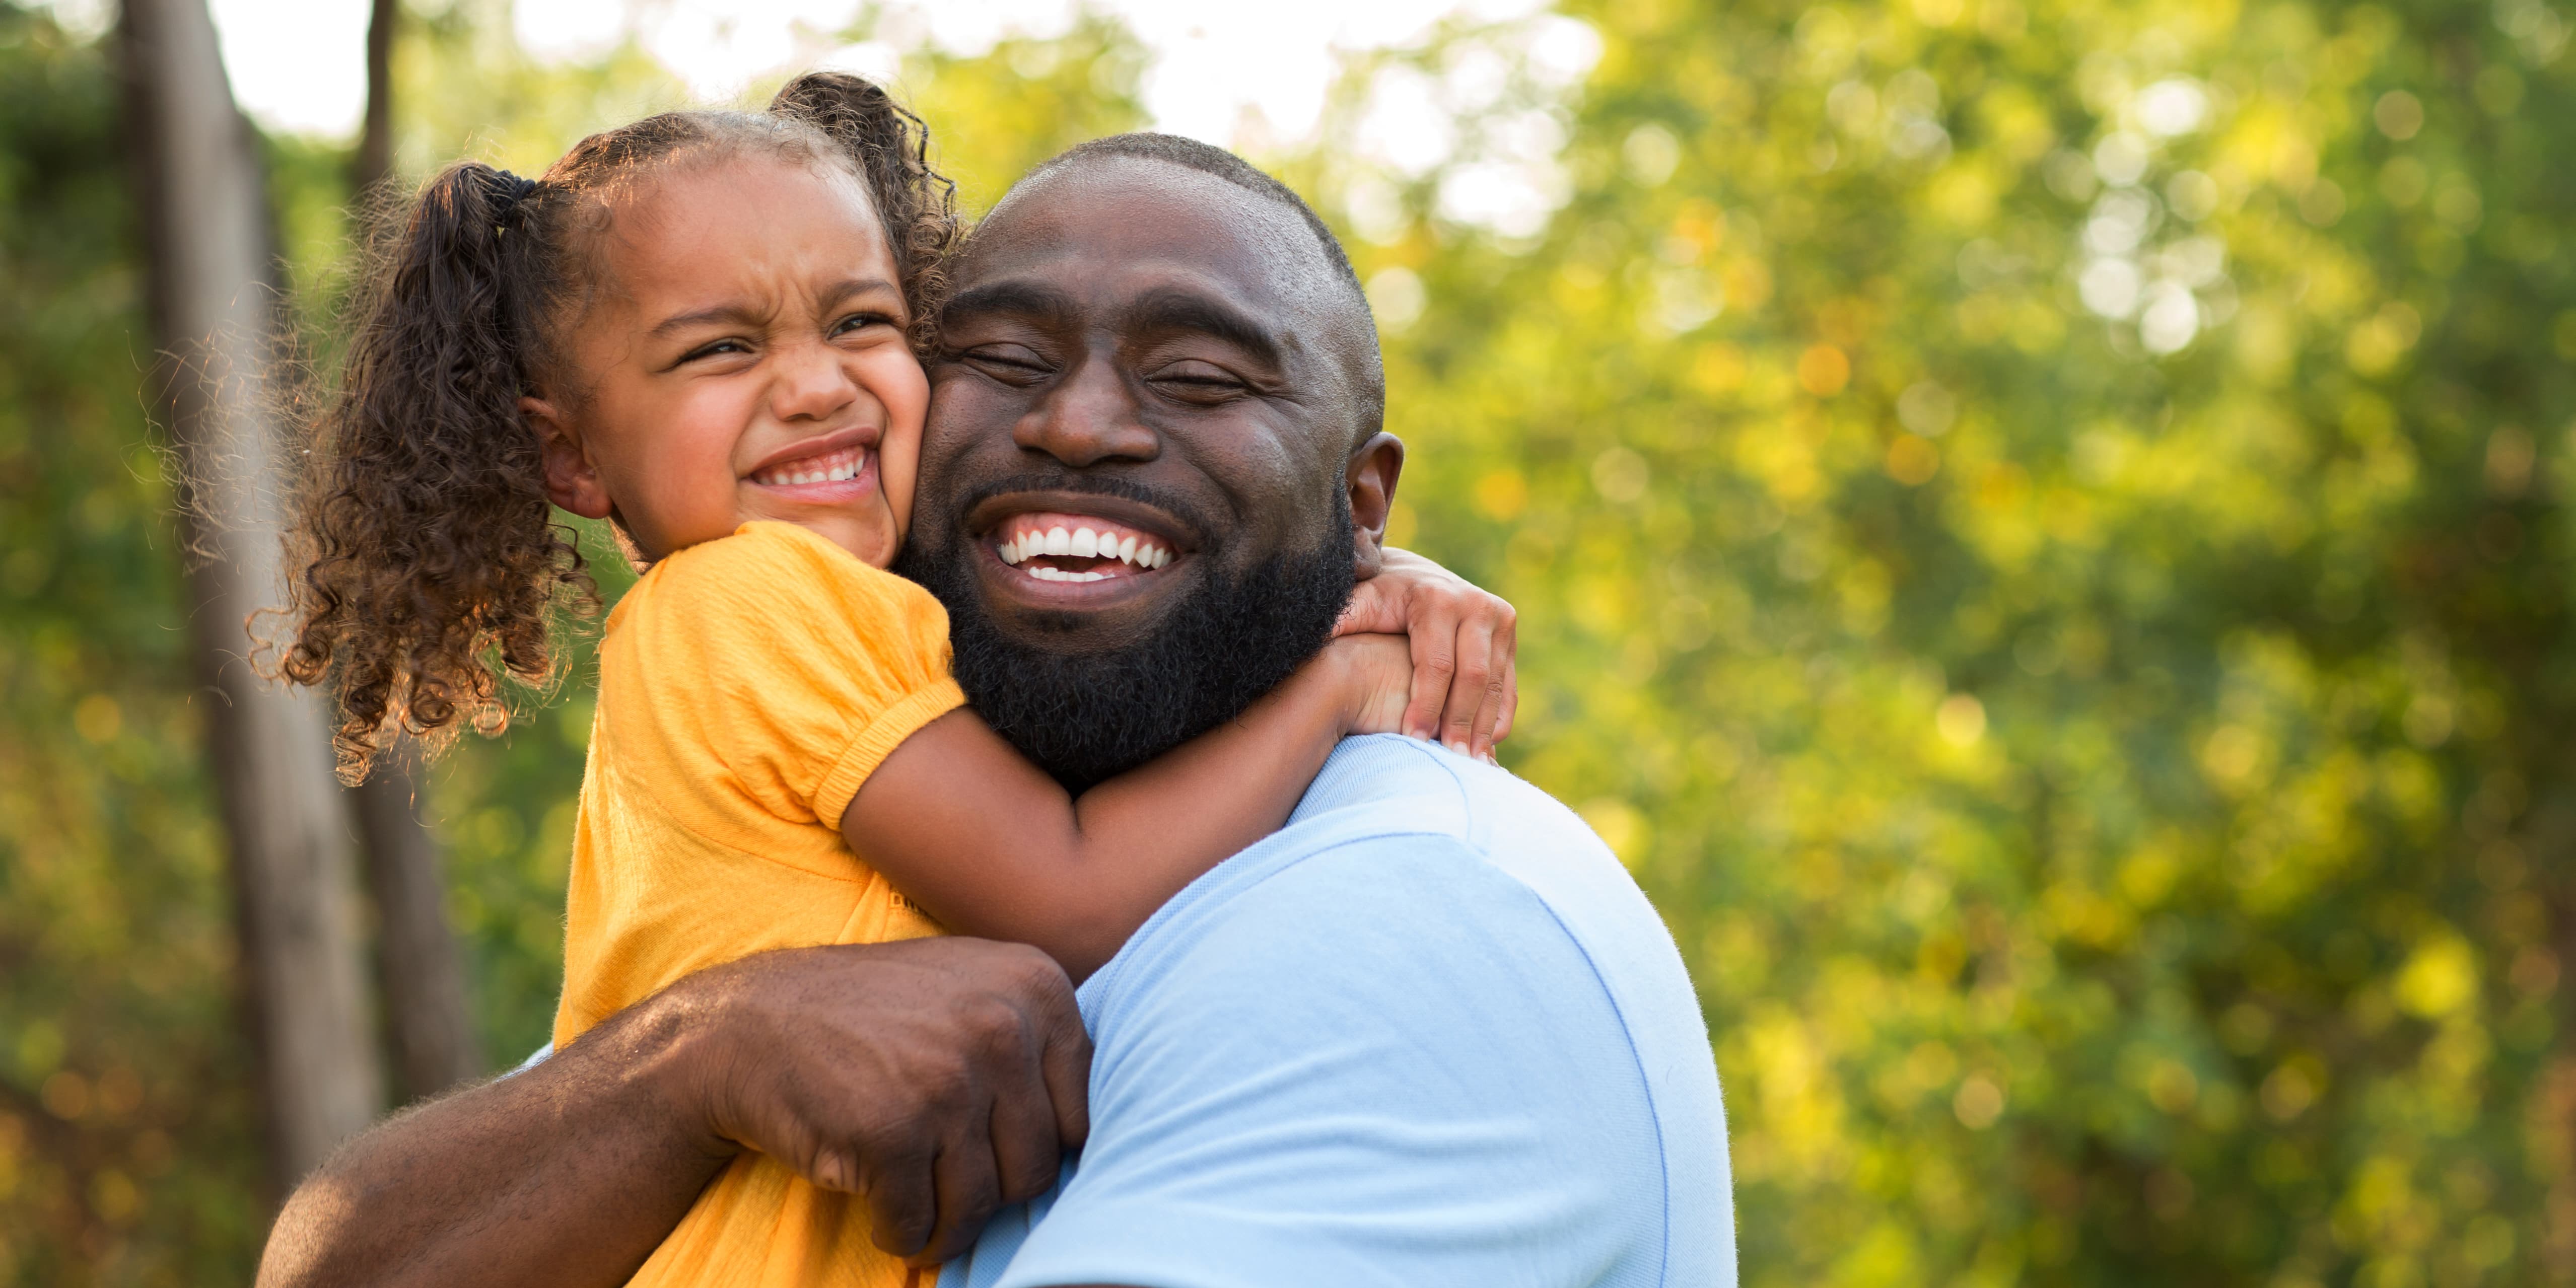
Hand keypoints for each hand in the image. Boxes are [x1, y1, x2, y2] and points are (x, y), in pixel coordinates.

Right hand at [652, 938, 1090, 1264]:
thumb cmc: (871, 1017)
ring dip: (948, 1222)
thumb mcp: (973, 986)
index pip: (1080, 1114)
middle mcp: (1002, 1024)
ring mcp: (947, 1076)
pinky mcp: (892, 1129)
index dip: (1035, 1149)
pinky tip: (881, 1206)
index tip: (992, 1150)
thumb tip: (1092, 1137)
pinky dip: (900, 1232)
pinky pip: (919, 1222)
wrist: (749, 1025)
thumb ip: (1038, 1040)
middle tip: (946, 1183)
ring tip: (917, 1201)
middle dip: (990, 1191)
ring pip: (983, 1203)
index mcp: (1036, 984)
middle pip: (1037, 1166)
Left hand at [1334, 547, 1517, 758]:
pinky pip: (1508, 684)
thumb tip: (1307, 638)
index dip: (1425, 705)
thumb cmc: (1376, 600)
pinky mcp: (1509, 634)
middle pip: (1472, 676)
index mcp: (1436, 599)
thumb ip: (1337, 622)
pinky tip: (1486, 747)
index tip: (1413, 740)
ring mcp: (1498, 619)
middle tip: (1452, 762)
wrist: (1411, 576)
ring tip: (1472, 765)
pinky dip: (1499, 717)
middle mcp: (1474, 604)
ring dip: (1484, 727)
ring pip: (1495, 684)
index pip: (1436, 665)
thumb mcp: (1357, 605)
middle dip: (1460, 722)